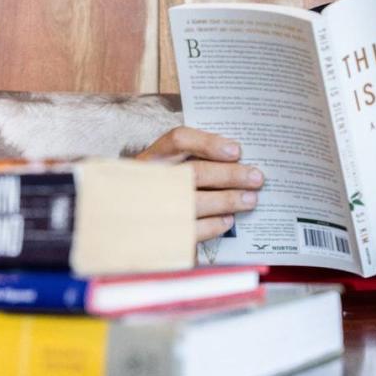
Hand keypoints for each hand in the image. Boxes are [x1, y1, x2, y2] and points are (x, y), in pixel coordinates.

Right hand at [136, 126, 263, 242]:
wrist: (119, 228)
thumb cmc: (151, 193)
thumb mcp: (161, 171)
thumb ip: (189, 160)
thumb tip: (234, 157)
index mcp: (150, 159)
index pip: (179, 139)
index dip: (209, 143)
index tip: (237, 150)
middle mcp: (149, 181)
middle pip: (195, 172)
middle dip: (231, 175)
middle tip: (256, 177)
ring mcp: (152, 209)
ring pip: (196, 202)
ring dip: (228, 200)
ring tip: (250, 199)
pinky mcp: (160, 236)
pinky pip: (193, 231)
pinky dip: (214, 225)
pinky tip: (228, 221)